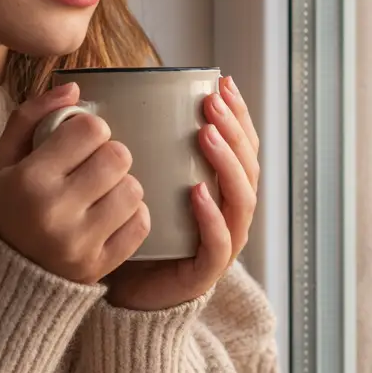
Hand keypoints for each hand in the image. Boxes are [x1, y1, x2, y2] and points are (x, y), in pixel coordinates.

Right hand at [0, 82, 149, 284]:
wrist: (3, 276)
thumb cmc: (8, 207)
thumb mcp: (4, 159)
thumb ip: (30, 116)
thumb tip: (73, 88)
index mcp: (30, 180)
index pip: (90, 130)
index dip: (90, 128)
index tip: (79, 139)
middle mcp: (55, 212)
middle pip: (118, 157)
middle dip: (110, 153)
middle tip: (95, 163)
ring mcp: (79, 243)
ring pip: (134, 189)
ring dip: (122, 184)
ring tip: (102, 189)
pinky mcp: (99, 265)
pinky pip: (140, 224)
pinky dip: (133, 214)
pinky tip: (111, 213)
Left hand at [104, 75, 259, 310]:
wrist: (123, 290)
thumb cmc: (134, 226)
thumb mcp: (142, 176)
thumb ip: (144, 142)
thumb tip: (123, 91)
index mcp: (221, 187)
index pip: (242, 145)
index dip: (238, 114)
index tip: (222, 82)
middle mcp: (230, 213)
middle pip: (248, 166)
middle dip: (234, 129)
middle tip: (211, 102)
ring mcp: (223, 242)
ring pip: (241, 200)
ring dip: (227, 163)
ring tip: (207, 135)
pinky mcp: (205, 271)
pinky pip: (218, 243)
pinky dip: (212, 216)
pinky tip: (199, 192)